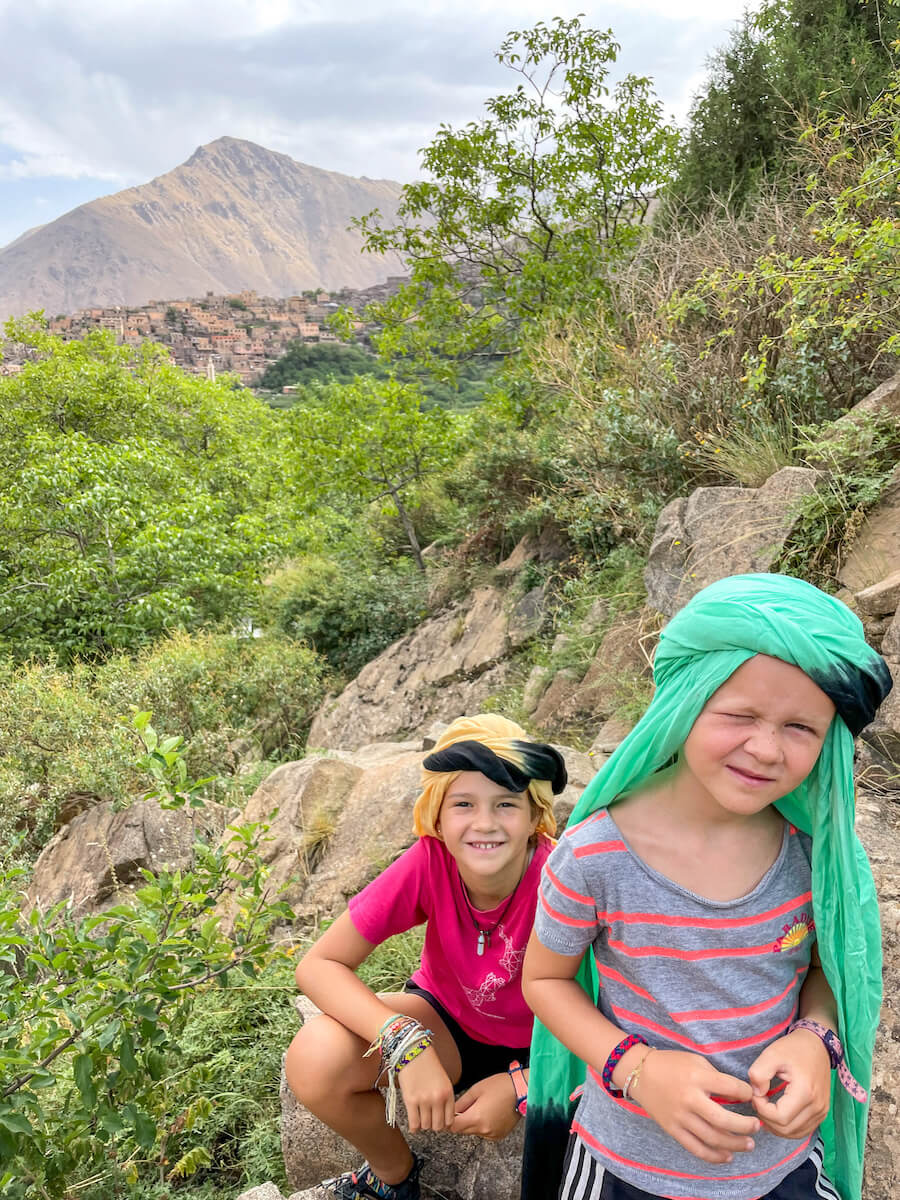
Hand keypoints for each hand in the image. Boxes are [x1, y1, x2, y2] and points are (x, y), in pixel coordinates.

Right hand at [398, 1046, 456, 1131]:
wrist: (413, 1051)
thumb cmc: (428, 1066)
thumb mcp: (443, 1081)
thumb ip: (445, 1099)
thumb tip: (443, 1119)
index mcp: (448, 1093)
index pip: (450, 1120)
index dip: (444, 1124)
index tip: (439, 1122)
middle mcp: (438, 1098)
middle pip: (438, 1126)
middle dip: (434, 1126)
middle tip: (429, 1121)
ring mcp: (424, 1100)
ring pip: (426, 1126)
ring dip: (423, 1125)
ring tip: (420, 1118)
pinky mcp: (410, 1100)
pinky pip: (414, 1123)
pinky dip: (414, 1127)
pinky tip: (414, 1124)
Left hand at [450, 1072, 520, 1139]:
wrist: (522, 1091)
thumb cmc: (500, 1086)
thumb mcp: (476, 1090)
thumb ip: (461, 1102)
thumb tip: (452, 1110)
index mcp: (476, 1118)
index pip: (454, 1127)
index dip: (449, 1121)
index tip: (449, 1114)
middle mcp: (484, 1130)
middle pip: (463, 1131)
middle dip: (461, 1121)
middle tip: (466, 1107)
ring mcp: (492, 1134)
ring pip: (473, 1132)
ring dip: (472, 1123)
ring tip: (481, 1107)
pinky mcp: (499, 1135)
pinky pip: (484, 1133)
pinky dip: (483, 1126)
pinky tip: (489, 1113)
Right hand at [631, 1050, 758, 1163]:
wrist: (640, 1073)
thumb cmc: (671, 1064)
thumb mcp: (696, 1061)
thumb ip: (716, 1078)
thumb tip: (737, 1095)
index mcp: (697, 1077)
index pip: (731, 1088)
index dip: (746, 1093)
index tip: (751, 1096)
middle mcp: (690, 1098)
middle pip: (723, 1119)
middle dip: (745, 1126)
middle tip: (757, 1127)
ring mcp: (680, 1117)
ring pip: (712, 1138)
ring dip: (734, 1144)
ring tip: (749, 1144)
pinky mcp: (673, 1129)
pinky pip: (696, 1148)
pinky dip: (714, 1156)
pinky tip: (727, 1156)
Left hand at [748, 1029, 831, 1138]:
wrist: (817, 1045)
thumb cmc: (794, 1048)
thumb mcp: (772, 1054)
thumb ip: (759, 1073)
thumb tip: (756, 1093)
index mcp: (806, 1092)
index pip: (780, 1117)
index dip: (762, 1110)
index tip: (756, 1094)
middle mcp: (817, 1107)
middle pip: (786, 1129)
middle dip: (766, 1118)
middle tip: (758, 1100)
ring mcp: (821, 1112)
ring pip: (794, 1133)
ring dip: (776, 1126)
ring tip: (766, 1107)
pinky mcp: (821, 1113)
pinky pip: (802, 1130)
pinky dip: (787, 1128)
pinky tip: (776, 1115)